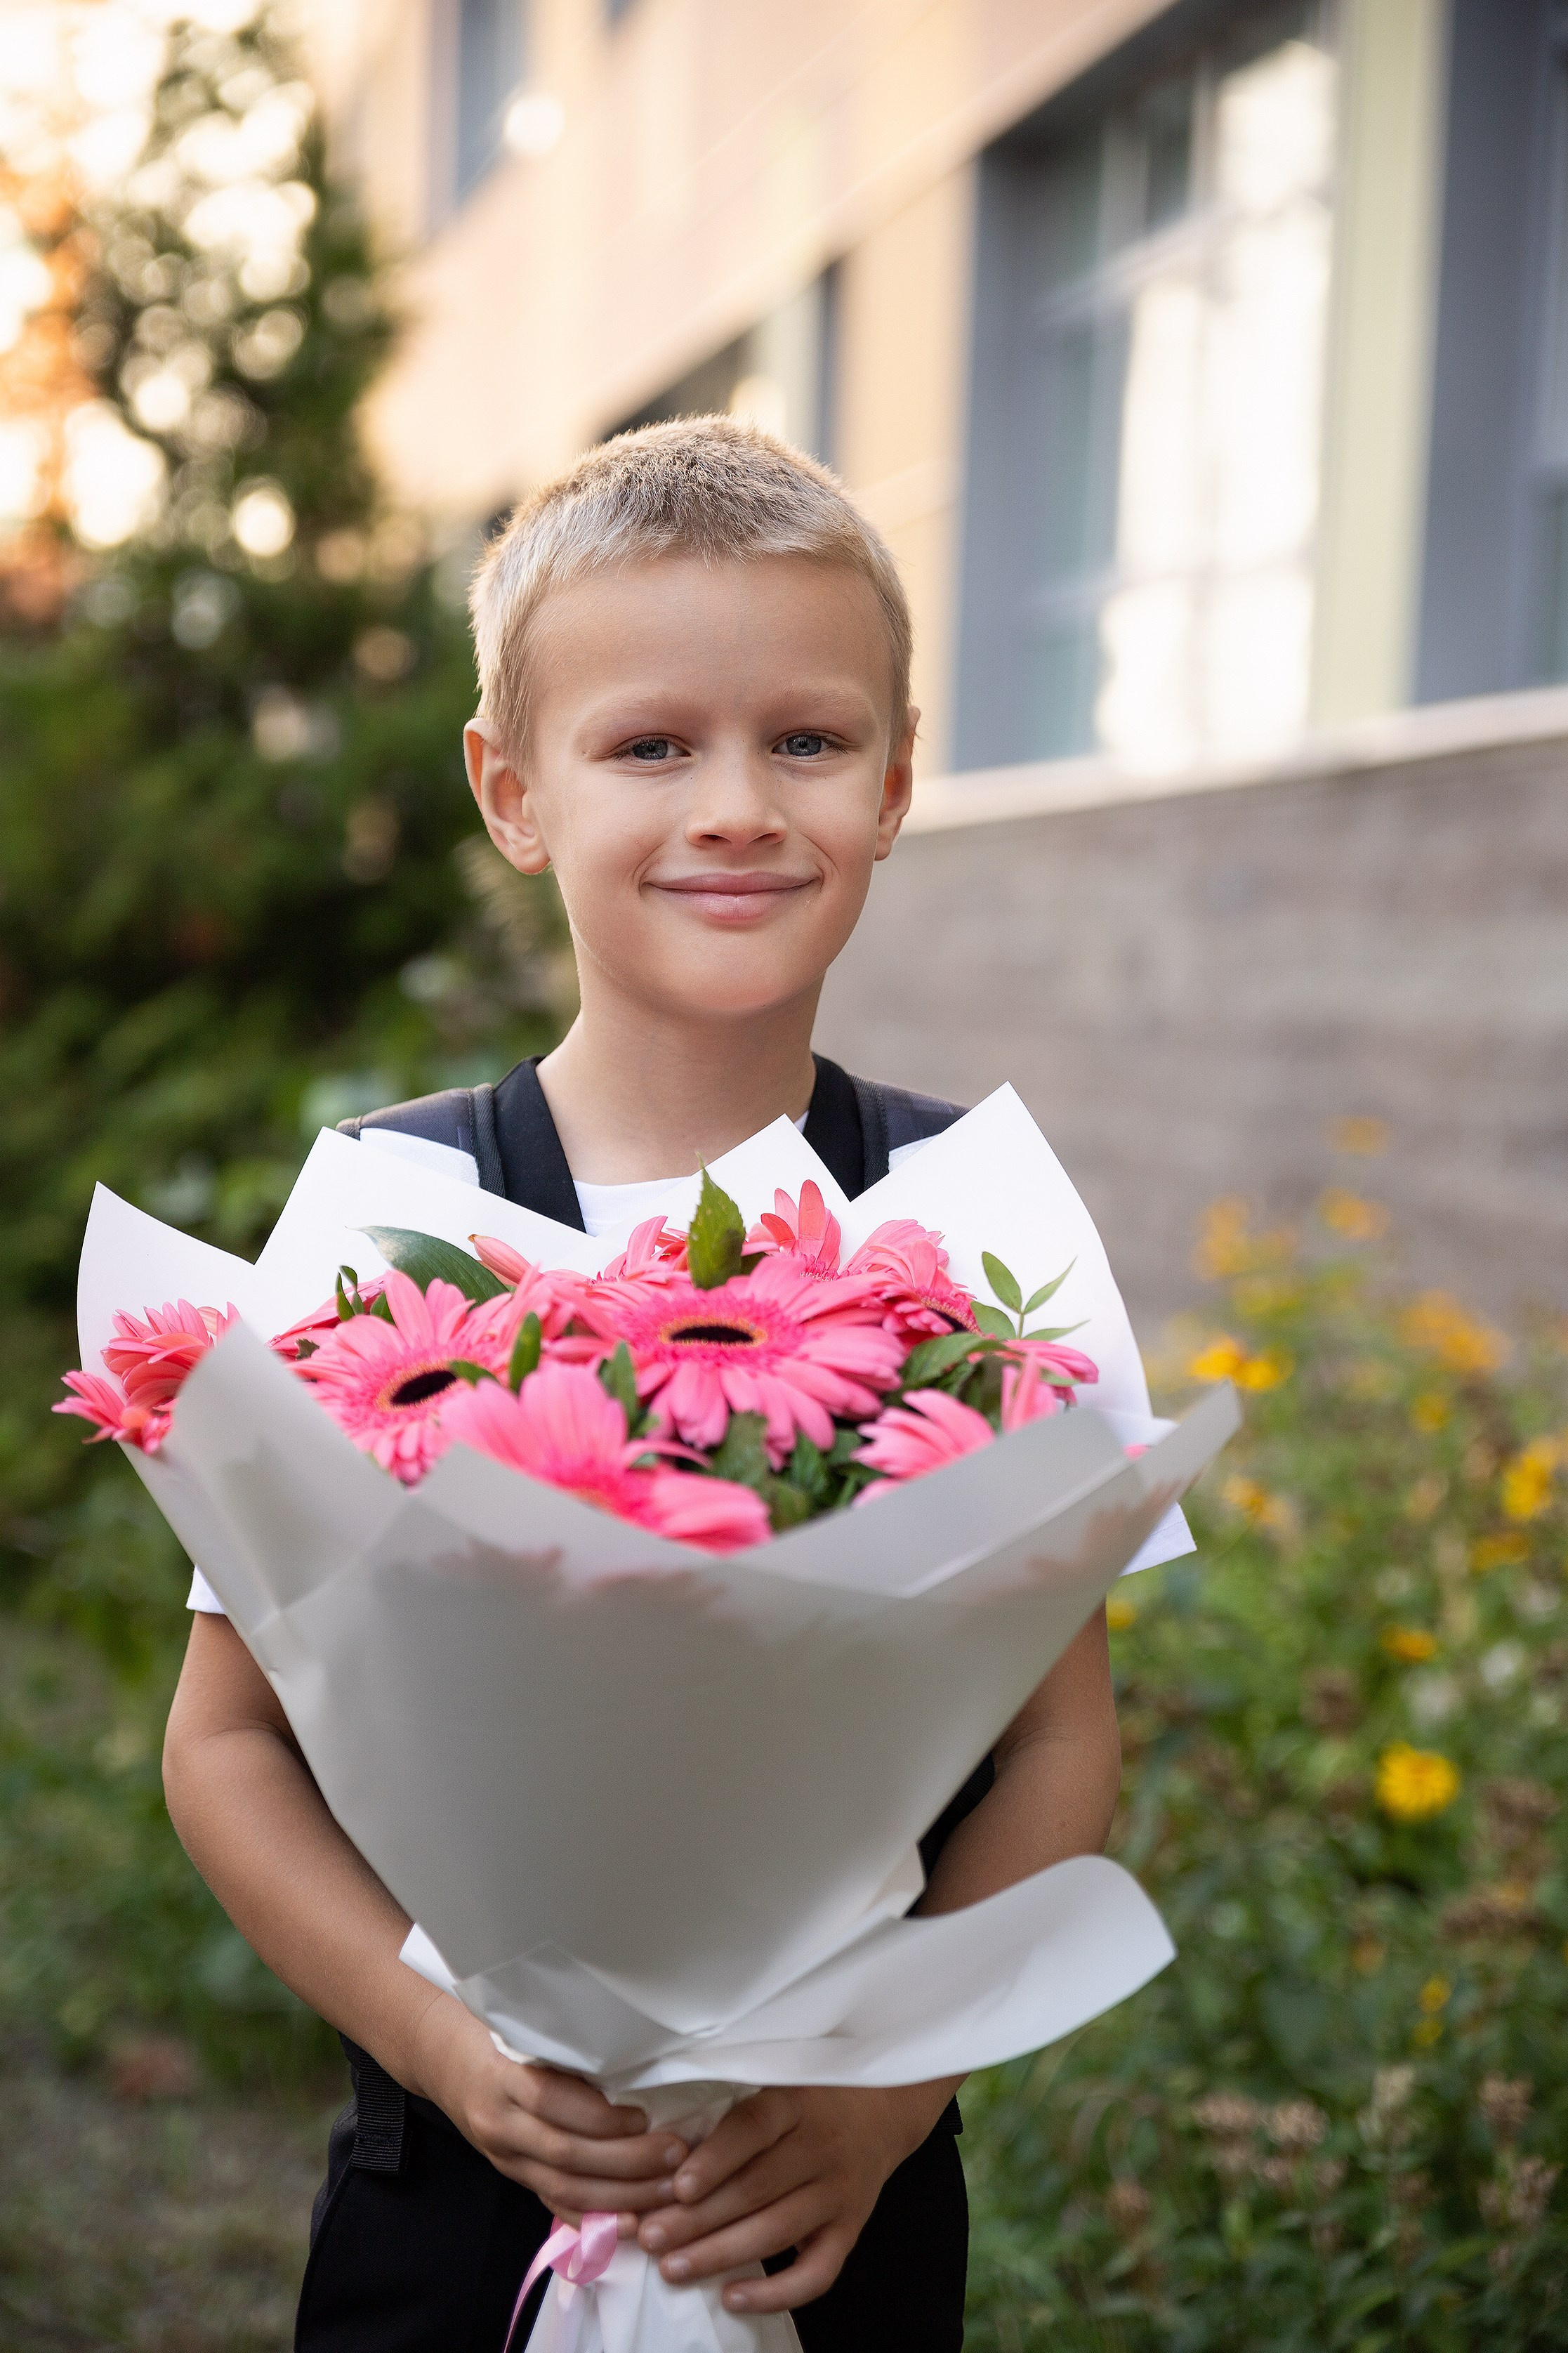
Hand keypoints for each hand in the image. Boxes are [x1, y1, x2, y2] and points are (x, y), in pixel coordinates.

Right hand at [413, 1995, 686, 2225]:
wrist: (445, 2061)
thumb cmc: (495, 2033)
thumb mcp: (523, 2029)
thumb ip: (566, 2048)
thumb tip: (637, 2062)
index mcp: (503, 2077)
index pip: (552, 2101)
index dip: (601, 2116)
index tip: (646, 2116)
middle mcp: (499, 2122)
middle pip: (564, 2153)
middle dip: (626, 2162)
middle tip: (676, 2155)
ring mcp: (504, 2156)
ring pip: (562, 2187)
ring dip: (620, 2196)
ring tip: (666, 2191)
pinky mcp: (513, 2176)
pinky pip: (552, 2204)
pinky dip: (592, 2219)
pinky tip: (629, 2224)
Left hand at [635, 2080, 958, 2313]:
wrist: (881, 2110)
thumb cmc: (808, 2097)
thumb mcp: (775, 2084)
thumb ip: (732, 2114)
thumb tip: (663, 2157)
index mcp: (795, 2101)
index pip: (754, 2126)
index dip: (716, 2158)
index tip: (678, 2187)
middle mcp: (822, 2146)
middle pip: (757, 2187)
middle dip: (697, 2219)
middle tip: (650, 2237)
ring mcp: (839, 2192)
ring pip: (777, 2230)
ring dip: (720, 2254)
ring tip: (672, 2269)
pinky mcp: (850, 2230)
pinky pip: (817, 2273)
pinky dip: (775, 2292)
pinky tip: (732, 2298)